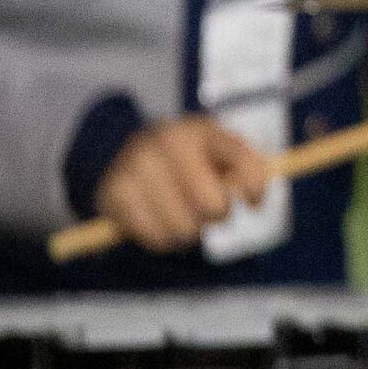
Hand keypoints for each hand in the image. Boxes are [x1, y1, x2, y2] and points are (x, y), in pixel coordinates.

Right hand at [94, 115, 274, 252]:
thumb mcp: (222, 152)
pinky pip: (154, 238)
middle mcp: (163, 142)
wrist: (128, 155)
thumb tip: (255, 199)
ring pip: (183, 228)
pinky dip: (162, 239)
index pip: (242, 165)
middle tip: (209, 211)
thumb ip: (249, 170)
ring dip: (189, 232)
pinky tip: (159, 222)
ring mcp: (134, 165)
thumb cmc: (189, 160)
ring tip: (182, 216)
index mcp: (198, 129)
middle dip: (218, 215)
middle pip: (212, 205)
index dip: (254, 190)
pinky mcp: (112, 194)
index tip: (254, 204)